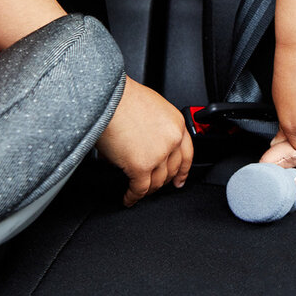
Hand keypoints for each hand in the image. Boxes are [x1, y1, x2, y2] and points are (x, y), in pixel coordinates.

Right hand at [96, 76, 193, 205]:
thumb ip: (155, 129)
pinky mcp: (141, 166)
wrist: (108, 96)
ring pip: (157, 182)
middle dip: (163, 181)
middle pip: (172, 170)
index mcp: (176, 124)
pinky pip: (139, 189)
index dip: (183, 170)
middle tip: (155, 186)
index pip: (187, 153)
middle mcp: (172, 140)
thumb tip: (143, 146)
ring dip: (147, 190)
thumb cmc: (123, 98)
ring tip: (138, 193)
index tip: (180, 179)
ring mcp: (158, 155)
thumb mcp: (151, 109)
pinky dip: (133, 197)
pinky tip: (128, 198)